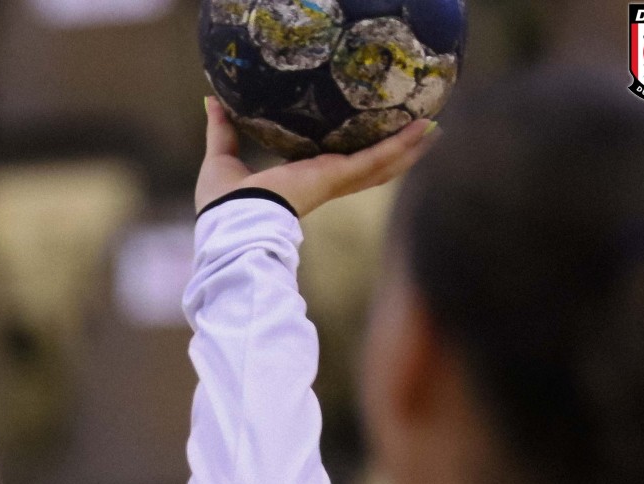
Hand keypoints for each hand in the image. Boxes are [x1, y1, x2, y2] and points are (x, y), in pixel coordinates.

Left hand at [195, 96, 438, 216]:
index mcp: (299, 182)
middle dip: (393, 152)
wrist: (230, 221)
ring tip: (432, 129)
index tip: (367, 139)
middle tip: (419, 133)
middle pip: (368, 168)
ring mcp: (332, 182)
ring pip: (380, 165)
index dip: (353, 154)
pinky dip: (400, 145)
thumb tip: (211, 101)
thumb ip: (222, 129)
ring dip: (407, 147)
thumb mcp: (222, 156)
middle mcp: (321, 183)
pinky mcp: (336, 177)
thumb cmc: (222, 203)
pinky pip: (376, 158)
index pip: (334, 167)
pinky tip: (423, 129)